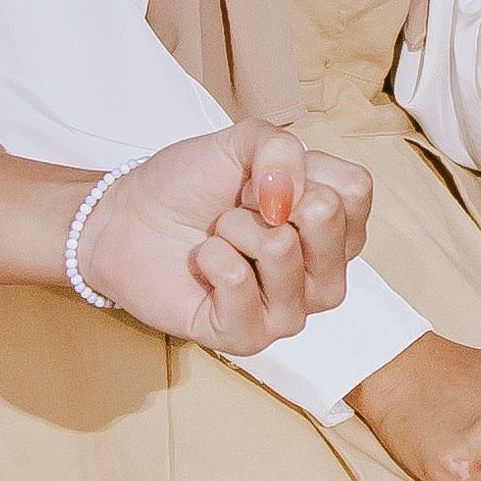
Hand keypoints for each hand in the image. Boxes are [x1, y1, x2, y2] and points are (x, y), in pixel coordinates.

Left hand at [73, 125, 376, 353]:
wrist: (126, 220)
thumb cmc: (189, 186)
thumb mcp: (240, 143)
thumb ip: (279, 148)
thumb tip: (288, 198)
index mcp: (333, 230)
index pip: (355, 190)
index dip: (299, 171)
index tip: (261, 182)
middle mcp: (321, 275)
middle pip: (328, 218)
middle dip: (267, 198)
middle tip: (238, 208)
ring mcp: (289, 311)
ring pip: (281, 250)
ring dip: (234, 228)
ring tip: (219, 235)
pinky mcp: (248, 337)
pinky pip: (240, 284)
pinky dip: (212, 259)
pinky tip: (205, 264)